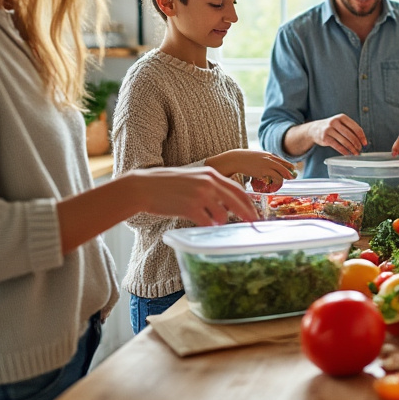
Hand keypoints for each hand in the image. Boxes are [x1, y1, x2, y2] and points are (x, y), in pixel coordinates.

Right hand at [126, 167, 256, 225]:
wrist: (143, 187)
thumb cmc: (167, 184)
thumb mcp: (193, 178)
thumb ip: (210, 187)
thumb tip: (226, 204)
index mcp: (211, 174)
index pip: (238, 189)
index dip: (248, 203)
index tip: (255, 213)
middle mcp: (209, 183)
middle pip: (237, 202)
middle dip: (247, 214)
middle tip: (253, 224)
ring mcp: (200, 195)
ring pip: (223, 215)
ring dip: (220, 221)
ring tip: (211, 221)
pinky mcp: (190, 208)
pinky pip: (207, 222)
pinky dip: (208, 225)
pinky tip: (202, 224)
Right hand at [210, 150, 295, 186]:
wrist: (237, 159)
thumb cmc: (245, 159)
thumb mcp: (257, 157)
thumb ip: (263, 160)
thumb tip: (267, 166)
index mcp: (268, 155)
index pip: (281, 160)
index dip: (288, 165)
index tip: (293, 169)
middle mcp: (269, 158)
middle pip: (284, 166)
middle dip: (290, 172)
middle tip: (293, 177)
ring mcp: (267, 164)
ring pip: (281, 171)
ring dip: (284, 177)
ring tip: (285, 182)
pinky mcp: (263, 171)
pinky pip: (275, 176)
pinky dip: (278, 181)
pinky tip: (277, 184)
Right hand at [310, 114, 366, 155]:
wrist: (314, 129)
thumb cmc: (332, 127)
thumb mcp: (340, 123)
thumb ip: (350, 129)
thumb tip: (362, 140)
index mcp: (342, 117)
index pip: (355, 127)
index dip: (362, 137)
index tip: (365, 143)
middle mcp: (335, 122)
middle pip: (350, 135)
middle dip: (357, 144)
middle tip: (360, 149)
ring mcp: (329, 130)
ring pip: (344, 141)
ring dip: (351, 149)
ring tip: (355, 153)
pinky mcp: (325, 138)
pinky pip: (337, 146)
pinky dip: (344, 151)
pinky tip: (347, 154)